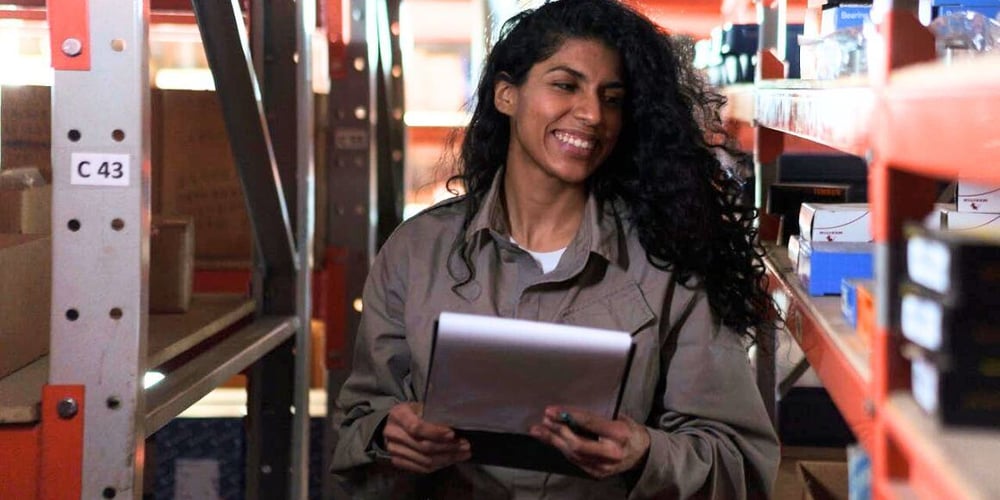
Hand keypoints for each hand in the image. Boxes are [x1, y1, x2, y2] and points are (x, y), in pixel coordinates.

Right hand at [382, 402, 470, 472]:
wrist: (394, 424)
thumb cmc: (412, 412)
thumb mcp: (421, 407)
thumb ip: (434, 415)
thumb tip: (456, 424)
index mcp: (398, 415)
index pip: (416, 427)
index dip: (435, 432)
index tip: (452, 434)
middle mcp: (393, 433)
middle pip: (422, 446)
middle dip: (447, 447)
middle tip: (465, 445)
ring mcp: (393, 450)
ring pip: (424, 460)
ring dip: (447, 458)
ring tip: (462, 454)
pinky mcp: (397, 461)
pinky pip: (422, 468)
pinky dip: (439, 465)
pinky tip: (451, 460)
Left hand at [529, 406, 649, 479]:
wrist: (643, 454)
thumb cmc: (629, 430)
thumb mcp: (619, 417)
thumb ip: (597, 417)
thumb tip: (568, 413)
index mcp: (619, 434)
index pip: (589, 423)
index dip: (568, 416)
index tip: (551, 410)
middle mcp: (611, 453)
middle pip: (577, 444)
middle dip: (557, 432)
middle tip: (545, 420)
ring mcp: (603, 467)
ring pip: (573, 454)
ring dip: (554, 441)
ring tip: (540, 430)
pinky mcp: (597, 473)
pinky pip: (575, 461)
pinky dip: (562, 449)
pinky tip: (551, 440)